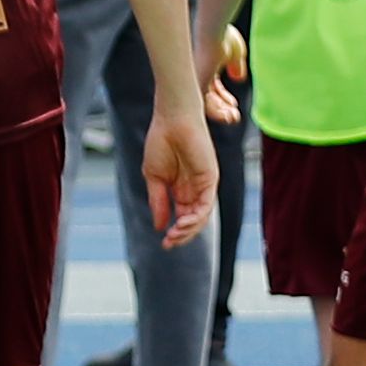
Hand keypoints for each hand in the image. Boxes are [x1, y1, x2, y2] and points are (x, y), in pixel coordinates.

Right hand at [140, 100, 215, 245]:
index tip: (164, 244)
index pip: (182, 217)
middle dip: (182, 235)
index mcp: (181, 189)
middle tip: (169, 243)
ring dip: (188, 229)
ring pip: (201, 216)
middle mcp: (194, 189)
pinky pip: (206, 204)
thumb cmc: (161, 142)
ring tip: (174, 235)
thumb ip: (158, 201)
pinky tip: (182, 223)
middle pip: (193, 220)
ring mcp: (204, 185)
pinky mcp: (210, 179)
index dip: (175, 232)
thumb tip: (159, 226)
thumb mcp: (154, 177)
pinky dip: (196, 217)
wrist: (172, 121)